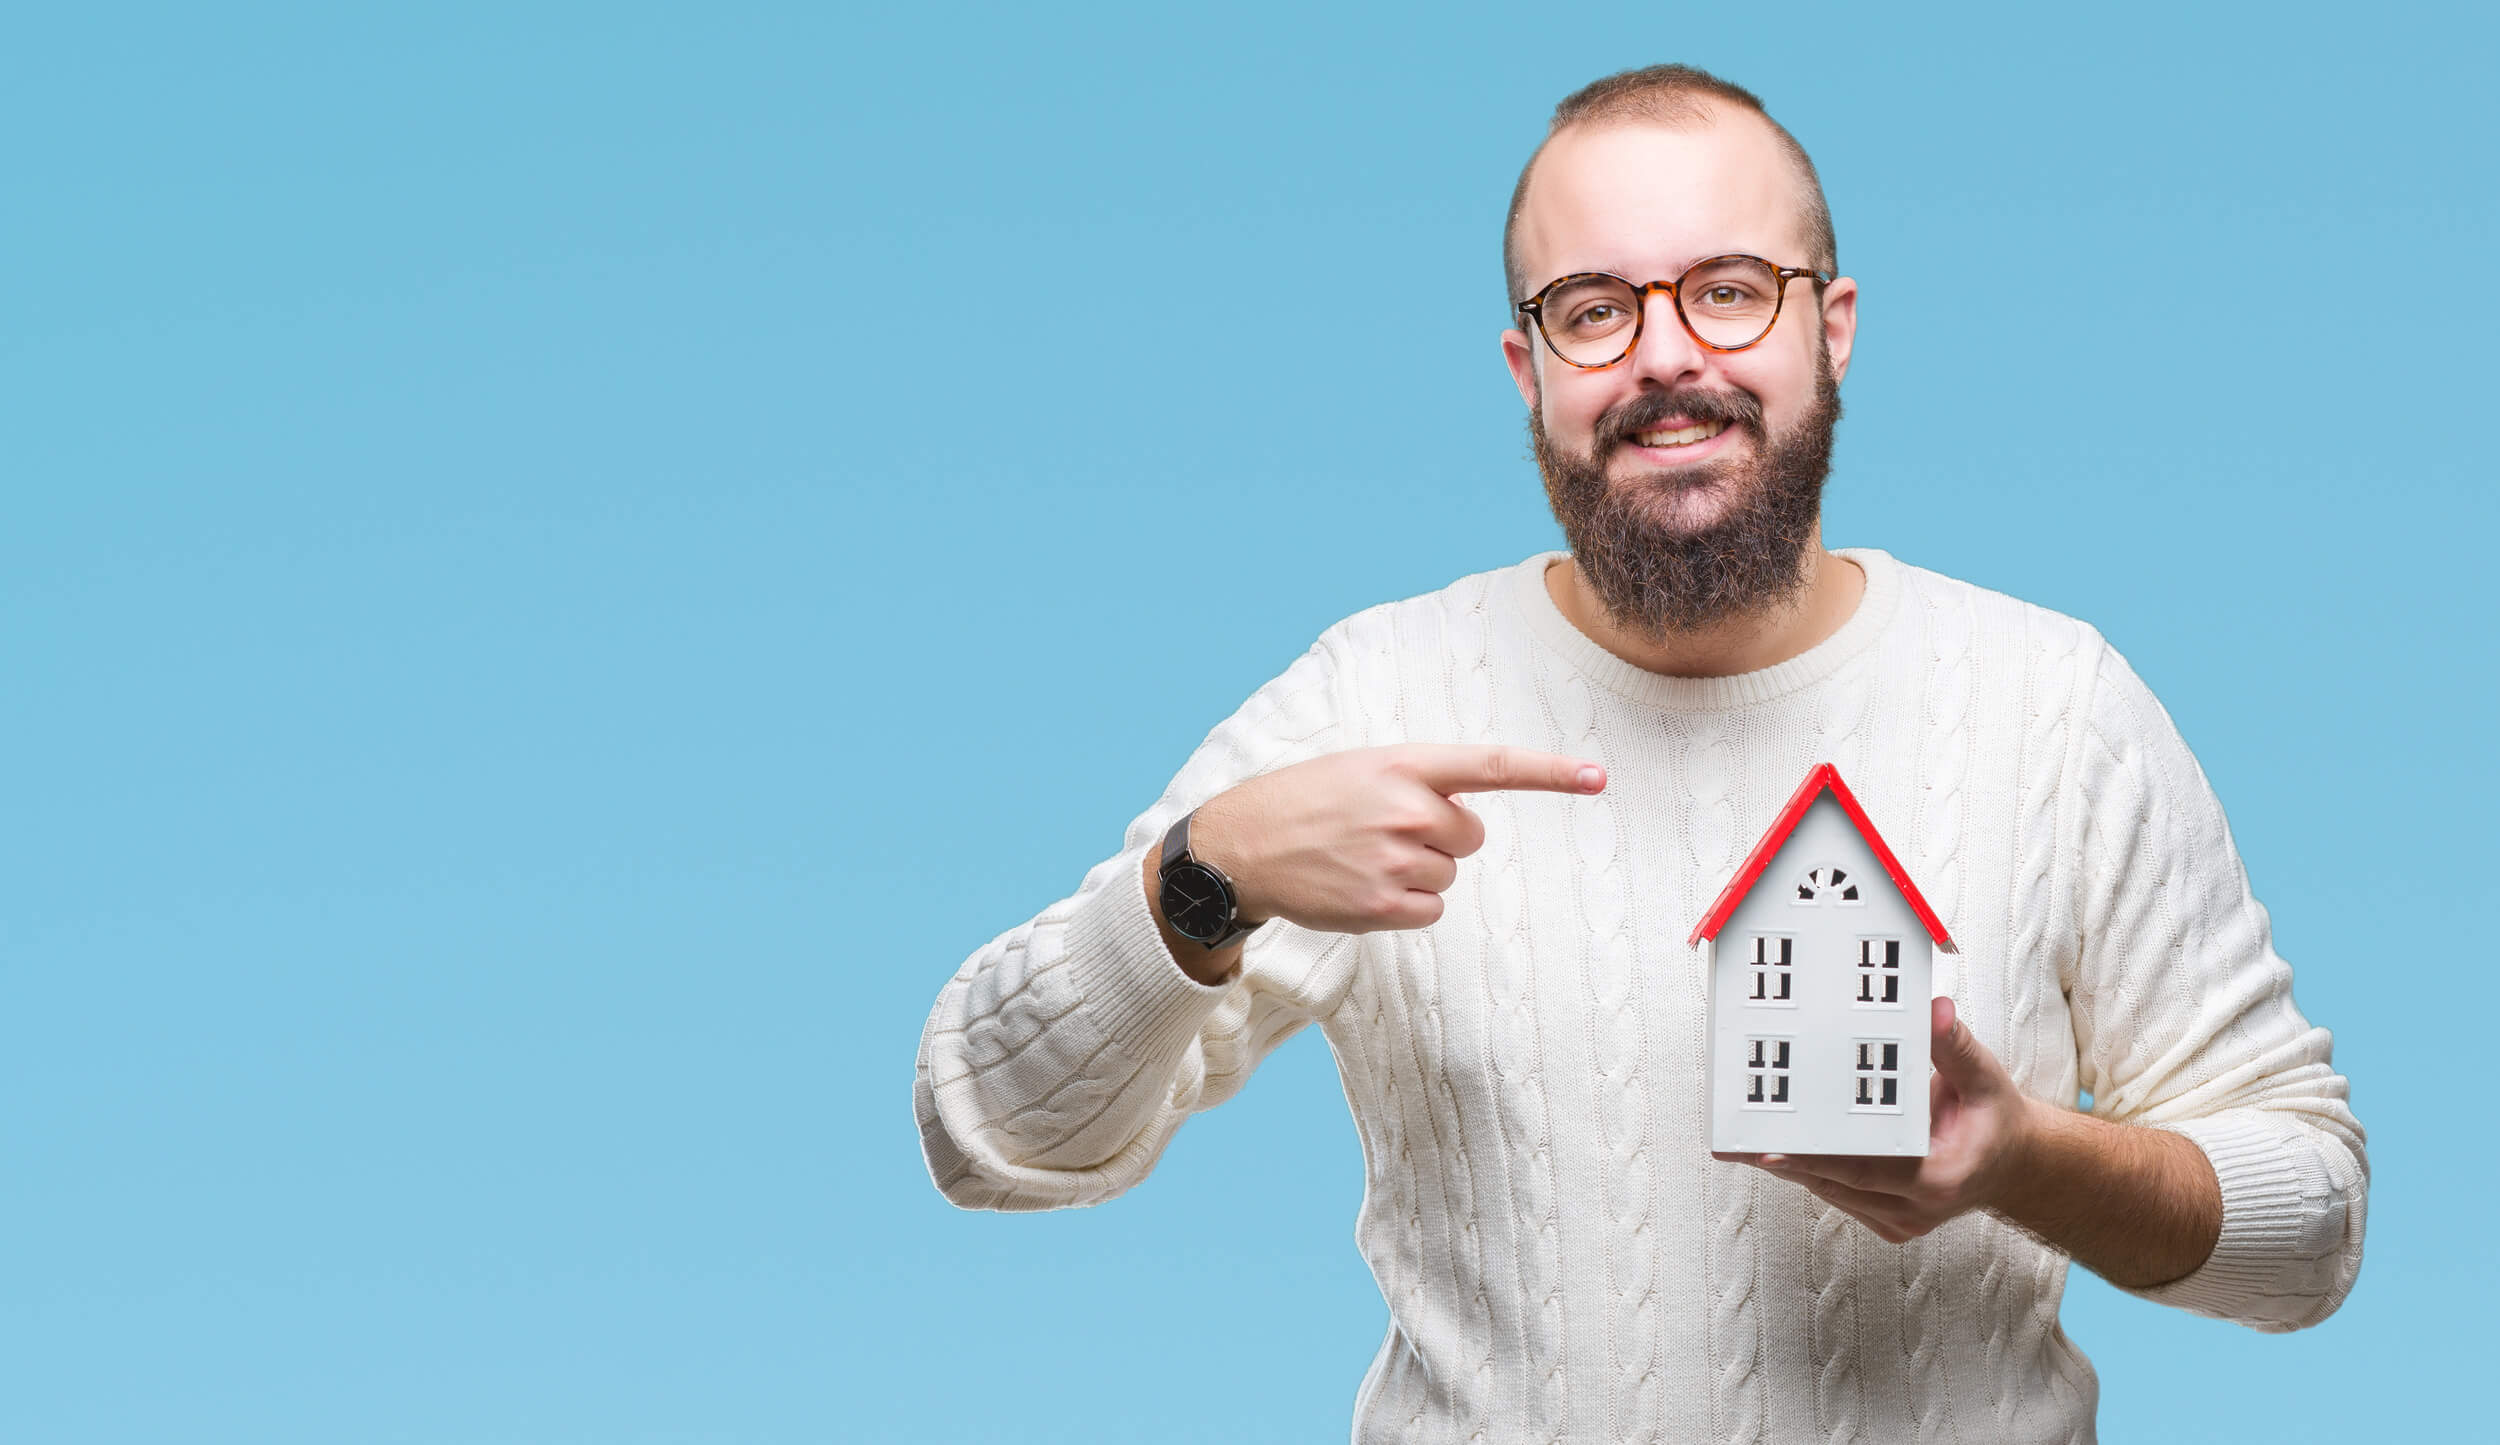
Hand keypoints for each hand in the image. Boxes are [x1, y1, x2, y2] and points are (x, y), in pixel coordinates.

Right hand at [1189, 743, 1605, 933]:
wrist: (1243, 845)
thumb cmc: (1308, 802)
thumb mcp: (1364, 767)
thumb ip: (1420, 780)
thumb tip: (1466, 817)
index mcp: (1405, 764)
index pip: (1492, 765)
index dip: (1550, 771)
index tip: (1597, 777)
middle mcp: (1405, 808)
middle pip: (1470, 836)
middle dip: (1440, 837)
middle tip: (1385, 832)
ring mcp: (1394, 860)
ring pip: (1448, 875)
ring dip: (1417, 872)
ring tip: (1363, 858)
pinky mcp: (1382, 905)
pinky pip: (1431, 911)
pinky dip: (1407, 906)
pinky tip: (1364, 888)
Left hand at [1712, 995, 2043, 1243]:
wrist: (2013, 1163)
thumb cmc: (1994, 1120)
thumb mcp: (1984, 1078)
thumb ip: (1953, 1046)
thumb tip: (1934, 1011)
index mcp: (1939, 1180)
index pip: (1863, 1171)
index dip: (1814, 1160)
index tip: (1769, 1151)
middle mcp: (1914, 1209)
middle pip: (1833, 1182)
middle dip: (1782, 1158)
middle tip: (1734, 1139)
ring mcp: (1897, 1219)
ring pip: (1828, 1189)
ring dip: (1788, 1164)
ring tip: (1741, 1138)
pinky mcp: (1884, 1217)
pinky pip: (1836, 1192)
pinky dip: (1809, 1168)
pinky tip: (1776, 1144)